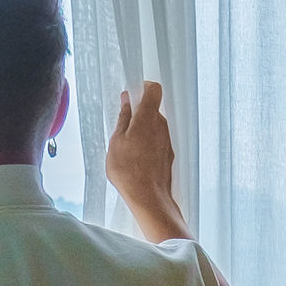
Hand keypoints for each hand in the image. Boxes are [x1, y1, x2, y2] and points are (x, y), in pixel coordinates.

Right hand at [106, 81, 192, 244]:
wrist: (148, 197)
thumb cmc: (129, 170)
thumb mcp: (116, 141)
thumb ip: (123, 118)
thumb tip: (127, 101)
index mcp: (148, 118)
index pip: (153, 89)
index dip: (143, 87)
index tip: (132, 95)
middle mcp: (162, 126)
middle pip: (153, 109)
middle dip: (138, 113)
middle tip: (122, 126)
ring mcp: (167, 140)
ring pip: (154, 126)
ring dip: (142, 130)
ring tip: (127, 147)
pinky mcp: (168, 153)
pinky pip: (157, 140)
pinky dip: (147, 143)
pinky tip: (136, 158)